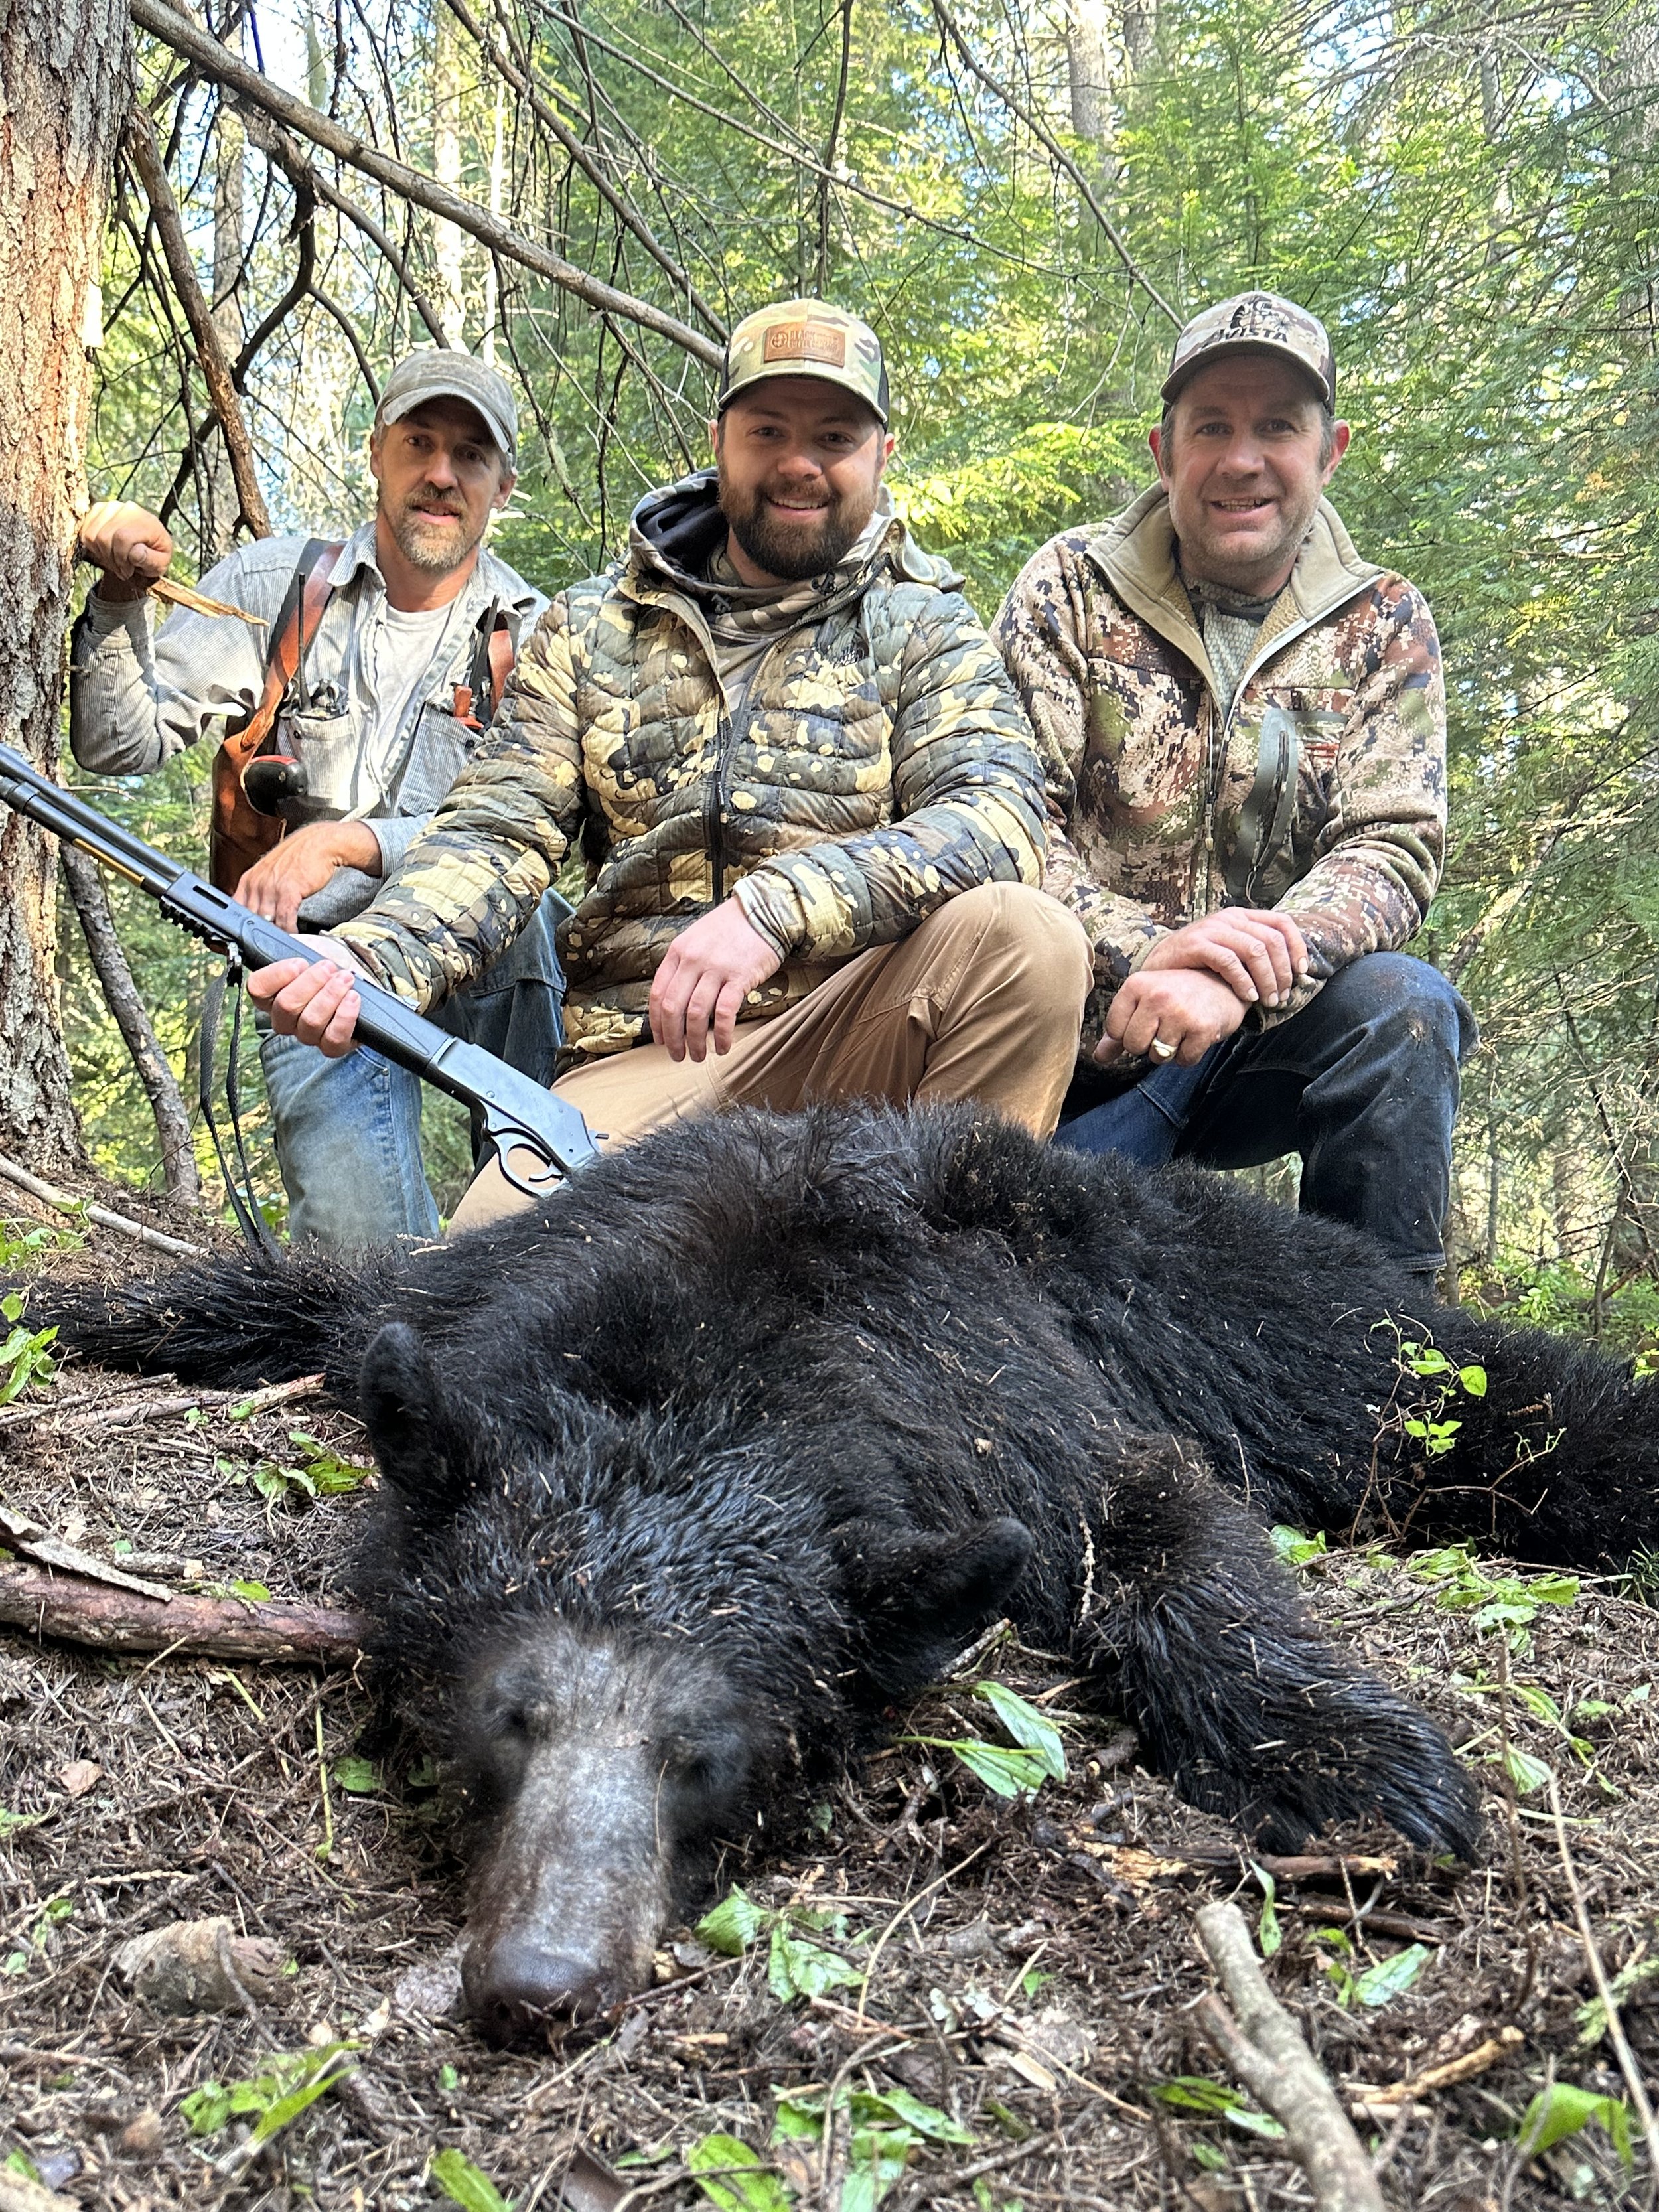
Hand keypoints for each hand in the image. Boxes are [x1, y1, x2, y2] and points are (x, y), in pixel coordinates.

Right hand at [79, 500, 172, 601]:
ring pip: (92, 535)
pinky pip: (85, 532)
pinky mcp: (98, 510)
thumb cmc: (155, 555)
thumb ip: (150, 560)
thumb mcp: (160, 563)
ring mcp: (111, 507)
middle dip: (111, 560)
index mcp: (146, 521)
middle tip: (121, 570)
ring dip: (102, 555)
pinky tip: (106, 553)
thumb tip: (136, 552)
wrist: (149, 542)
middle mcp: (127, 509)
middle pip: (104, 537)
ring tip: (115, 562)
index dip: (122, 559)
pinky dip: (93, 547)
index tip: (129, 571)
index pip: (122, 538)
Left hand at [235, 821, 383, 933]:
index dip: (239, 926)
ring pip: (266, 921)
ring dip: (274, 935)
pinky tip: (294, 936)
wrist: (319, 843)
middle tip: (266, 946)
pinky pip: (284, 920)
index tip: (246, 938)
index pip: (235, 909)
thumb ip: (260, 890)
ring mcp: (271, 887)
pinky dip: (289, 931)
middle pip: (250, 918)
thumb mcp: (270, 871)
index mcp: (249, 879)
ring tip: (281, 945)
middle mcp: (256, 884)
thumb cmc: (299, 858)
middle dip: (258, 934)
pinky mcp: (288, 891)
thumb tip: (258, 912)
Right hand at [246, 938, 371, 1058]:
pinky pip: (333, 1040)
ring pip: (310, 1022)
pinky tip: (352, 998)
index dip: (277, 976)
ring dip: (331, 995)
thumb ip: (286, 947)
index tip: (299, 962)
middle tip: (329, 967)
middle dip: (312, 982)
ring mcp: (307, 1034)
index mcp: (270, 994)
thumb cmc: (327, 963)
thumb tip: (275, 942)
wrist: (356, 973)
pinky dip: (344, 1017)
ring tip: (346, 978)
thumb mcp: (305, 947)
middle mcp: (284, 1018)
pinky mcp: (332, 1045)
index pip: (257, 989)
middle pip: (286, 1006)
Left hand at [649, 900, 781, 1061]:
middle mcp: (692, 960)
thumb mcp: (697, 939)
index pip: (657, 994)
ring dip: (695, 1042)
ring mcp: (715, 969)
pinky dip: (720, 1035)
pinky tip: (723, 1047)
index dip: (657, 1022)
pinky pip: (724, 1014)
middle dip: (672, 1038)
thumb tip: (675, 1002)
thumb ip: (684, 965)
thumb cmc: (730, 928)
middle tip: (677, 1055)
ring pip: (695, 1015)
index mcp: (678, 952)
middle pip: (672, 1008)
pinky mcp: (739, 977)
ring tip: (699, 1056)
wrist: (763, 911)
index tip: (661, 1039)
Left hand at [1095, 968, 1247, 1068]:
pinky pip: (1183, 1060)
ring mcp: (1180, 1012)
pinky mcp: (1202, 1028)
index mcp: (1136, 985)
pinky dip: (1189, 1054)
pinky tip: (1195, 1035)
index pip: (1114, 1029)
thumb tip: (1098, 1057)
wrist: (1224, 984)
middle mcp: (1157, 996)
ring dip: (1169, 1050)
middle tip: (1165, 1026)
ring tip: (1181, 1029)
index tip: (1146, 1020)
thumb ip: (1119, 1029)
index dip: (1128, 1033)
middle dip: (1148, 1044)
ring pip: (1158, 1056)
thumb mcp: (1144, 1001)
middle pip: (1134, 1046)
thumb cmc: (1177, 994)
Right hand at [1139, 910, 1307, 1007]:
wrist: (1157, 965)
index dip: (1297, 947)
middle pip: (1271, 941)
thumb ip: (1254, 955)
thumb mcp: (1230, 952)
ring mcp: (1213, 929)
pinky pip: (1230, 962)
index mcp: (1241, 916)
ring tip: (1268, 1001)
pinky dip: (1244, 982)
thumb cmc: (1198, 964)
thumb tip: (1291, 973)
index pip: (1282, 923)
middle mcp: (1229, 918)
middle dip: (1282, 973)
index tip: (1301, 972)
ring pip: (1255, 951)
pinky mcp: (1197, 944)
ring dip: (1267, 980)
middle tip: (1282, 997)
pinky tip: (1247, 997)